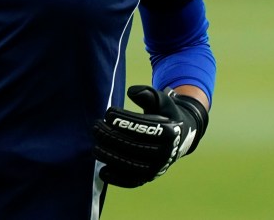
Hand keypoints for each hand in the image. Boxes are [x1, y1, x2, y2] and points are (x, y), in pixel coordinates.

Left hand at [92, 85, 208, 187]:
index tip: (108, 114)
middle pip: (134, 147)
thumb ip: (148, 94)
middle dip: (111, 137)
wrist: (178, 137)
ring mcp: (157, 167)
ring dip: (110, 157)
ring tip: (95, 147)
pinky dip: (117, 179)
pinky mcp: (149, 177)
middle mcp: (165, 152)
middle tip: (95, 127)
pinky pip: (132, 181)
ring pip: (131, 165)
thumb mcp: (160, 100)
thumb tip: (132, 91)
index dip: (125, 121)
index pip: (145, 128)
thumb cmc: (164, 114)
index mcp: (169, 131)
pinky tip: (102, 172)